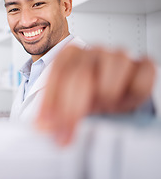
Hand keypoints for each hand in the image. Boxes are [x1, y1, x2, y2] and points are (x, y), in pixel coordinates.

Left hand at [34, 45, 155, 145]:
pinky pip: (140, 80)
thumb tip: (41, 126)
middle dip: (72, 110)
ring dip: (104, 102)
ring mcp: (118, 56)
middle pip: (81, 77)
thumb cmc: (88, 91)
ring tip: (102, 108)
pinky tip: (122, 101)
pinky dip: (131, 96)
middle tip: (68, 132)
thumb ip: (52, 111)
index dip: (51, 101)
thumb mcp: (66, 100)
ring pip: (110, 81)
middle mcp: (93, 51)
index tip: (47, 124)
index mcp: (71, 54)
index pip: (58, 74)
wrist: (115, 87)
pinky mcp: (142, 64)